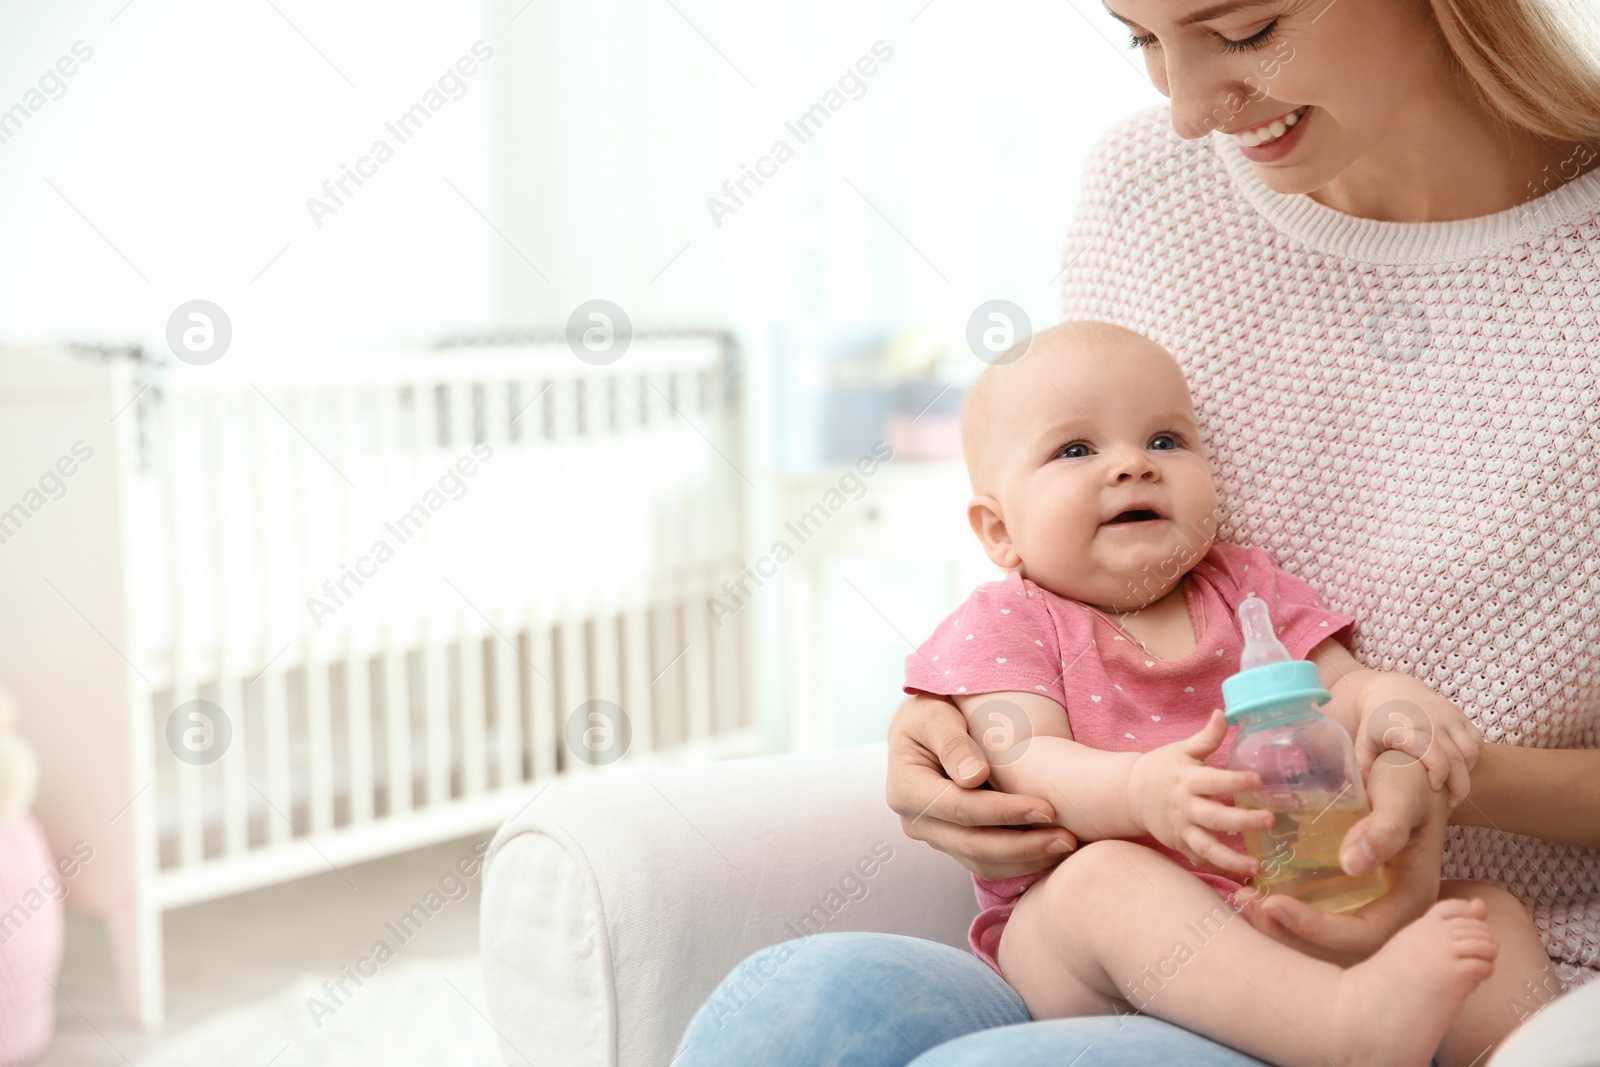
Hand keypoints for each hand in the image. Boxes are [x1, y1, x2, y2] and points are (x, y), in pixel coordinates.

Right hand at [886, 693, 1076, 880]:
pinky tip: (1050, 851)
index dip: (1004, 813)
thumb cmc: (930, 713)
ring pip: (982, 862)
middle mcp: (916, 822)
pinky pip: (987, 863)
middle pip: (973, 845)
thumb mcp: (934, 715)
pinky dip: (1020, 862)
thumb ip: (952, 742)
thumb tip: (973, 777)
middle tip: (1067, 837)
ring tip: (1066, 846)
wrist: (923, 729)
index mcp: (906, 790)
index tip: (1047, 808)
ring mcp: (935, 837)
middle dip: (1023, 846)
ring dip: (1026, 859)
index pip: (960, 809)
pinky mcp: (953, 843)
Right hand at [1128, 709, 1272, 879]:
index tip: (1258, 779)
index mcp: (1187, 779)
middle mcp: (1184, 807)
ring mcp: (1181, 829)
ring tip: (1257, 867)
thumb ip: (1206, 737)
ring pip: (1206, 848)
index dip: (1234, 780)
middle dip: (1242, 822)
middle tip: (1270, 821)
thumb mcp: (1182, 750)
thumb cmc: (1162, 768)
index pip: (1213, 780)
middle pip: (1214, 818)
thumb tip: (1223, 713)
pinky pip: (1200, 861)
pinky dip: (1220, 870)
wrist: (1131, 794)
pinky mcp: (1180, 845)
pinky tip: (1243, 877)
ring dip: (1231, 859)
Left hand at [1235, 750, 1447, 964]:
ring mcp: (1368, 899)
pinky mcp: (1349, 885)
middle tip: (1247, 903)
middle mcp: (1390, 908)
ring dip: (1282, 924)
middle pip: (1338, 942)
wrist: (1407, 764)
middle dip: (1289, 932)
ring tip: (1244, 898)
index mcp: (1411, 898)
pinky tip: (1256, 886)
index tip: (1276, 905)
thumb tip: (1354, 864)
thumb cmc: (1409, 779)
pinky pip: (1318, 907)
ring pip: (1323, 930)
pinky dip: (1286, 904)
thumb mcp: (1402, 798)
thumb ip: (1385, 829)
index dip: (1318, 930)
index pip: (1363, 935)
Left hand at [1355, 673, 1481, 804]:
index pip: (1432, 751)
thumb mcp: (1363, 743)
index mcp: (1405, 728)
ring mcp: (1448, 716)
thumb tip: (1364, 796)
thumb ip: (1363, 769)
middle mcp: (1431, 720)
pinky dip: (1471, 758)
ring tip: (1453, 786)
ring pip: (1469, 752)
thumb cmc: (1376, 722)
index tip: (1433, 788)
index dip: (1438, 772)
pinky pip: (1476, 742)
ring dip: (1466, 772)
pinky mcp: (1459, 715)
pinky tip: (1458, 768)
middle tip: (1450, 803)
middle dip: (1458, 785)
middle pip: (1456, 757)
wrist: (1391, 690)